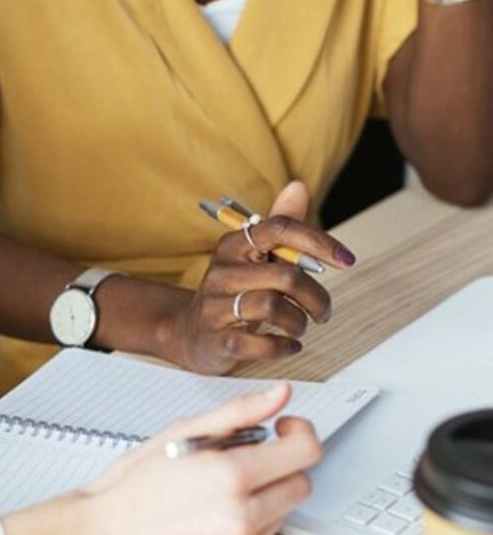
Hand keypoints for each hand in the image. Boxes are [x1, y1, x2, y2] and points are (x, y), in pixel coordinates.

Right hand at [79, 384, 321, 534]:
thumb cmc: (133, 484)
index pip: (305, 451)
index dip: (299, 433)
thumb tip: (279, 394)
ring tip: (218, 491)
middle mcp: (242, 516)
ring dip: (264, 497)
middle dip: (280, 466)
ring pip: (284, 512)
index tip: (283, 430)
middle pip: (301, 484)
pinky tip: (212, 517)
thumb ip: (239, 412)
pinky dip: (248, 525)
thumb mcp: (181, 433)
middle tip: (243, 460)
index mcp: (230, 475)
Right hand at [165, 181, 355, 375]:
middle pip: (285, 276)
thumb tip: (298, 187)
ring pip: (272, 308)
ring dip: (298, 322)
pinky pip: (258, 343)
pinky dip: (282, 347)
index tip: (346, 261)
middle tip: (322, 311)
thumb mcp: (254, 258)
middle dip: (316, 297)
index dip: (318, 242)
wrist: (188, 331)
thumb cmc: (233, 292)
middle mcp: (221, 272)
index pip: (278, 229)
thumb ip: (280, 227)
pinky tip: (288, 345)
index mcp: (234, 246)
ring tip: (299, 327)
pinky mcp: (216, 339)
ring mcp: (215, 306)